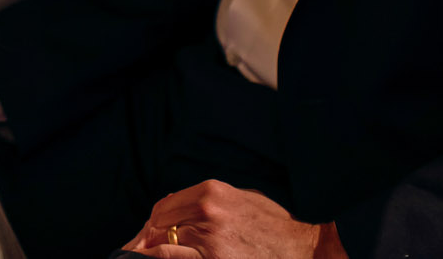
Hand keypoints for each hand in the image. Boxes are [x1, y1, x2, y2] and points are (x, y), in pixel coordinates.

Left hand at [124, 181, 341, 258]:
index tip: (148, 233)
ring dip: (154, 251)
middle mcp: (205, 209)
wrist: (304, 248)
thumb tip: (181, 205)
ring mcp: (209, 237)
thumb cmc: (274, 224)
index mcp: (210, 190)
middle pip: (160, 224)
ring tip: (144, 257)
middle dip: (149, 238)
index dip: (154, 222)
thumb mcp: (242, 198)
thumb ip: (210, 198)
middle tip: (139, 249)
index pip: (164, 206)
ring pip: (164, 243)